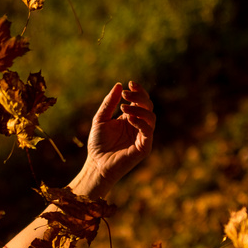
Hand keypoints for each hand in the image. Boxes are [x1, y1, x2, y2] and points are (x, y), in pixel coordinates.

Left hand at [75, 81, 154, 198]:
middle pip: (148, 106)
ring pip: (151, 116)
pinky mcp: (144, 146)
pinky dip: (140, 122)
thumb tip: (118, 85)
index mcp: (130, 118)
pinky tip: (129, 118)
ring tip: (123, 107)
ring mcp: (143, 136)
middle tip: (126, 94)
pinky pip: (148, 131)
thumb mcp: (100, 119)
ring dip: (138, 109)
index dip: (138, 91)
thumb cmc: (98, 144)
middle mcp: (139, 125)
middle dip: (139, 97)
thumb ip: (109, 103)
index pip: (140, 101)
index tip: (130, 83)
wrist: (97, 164)